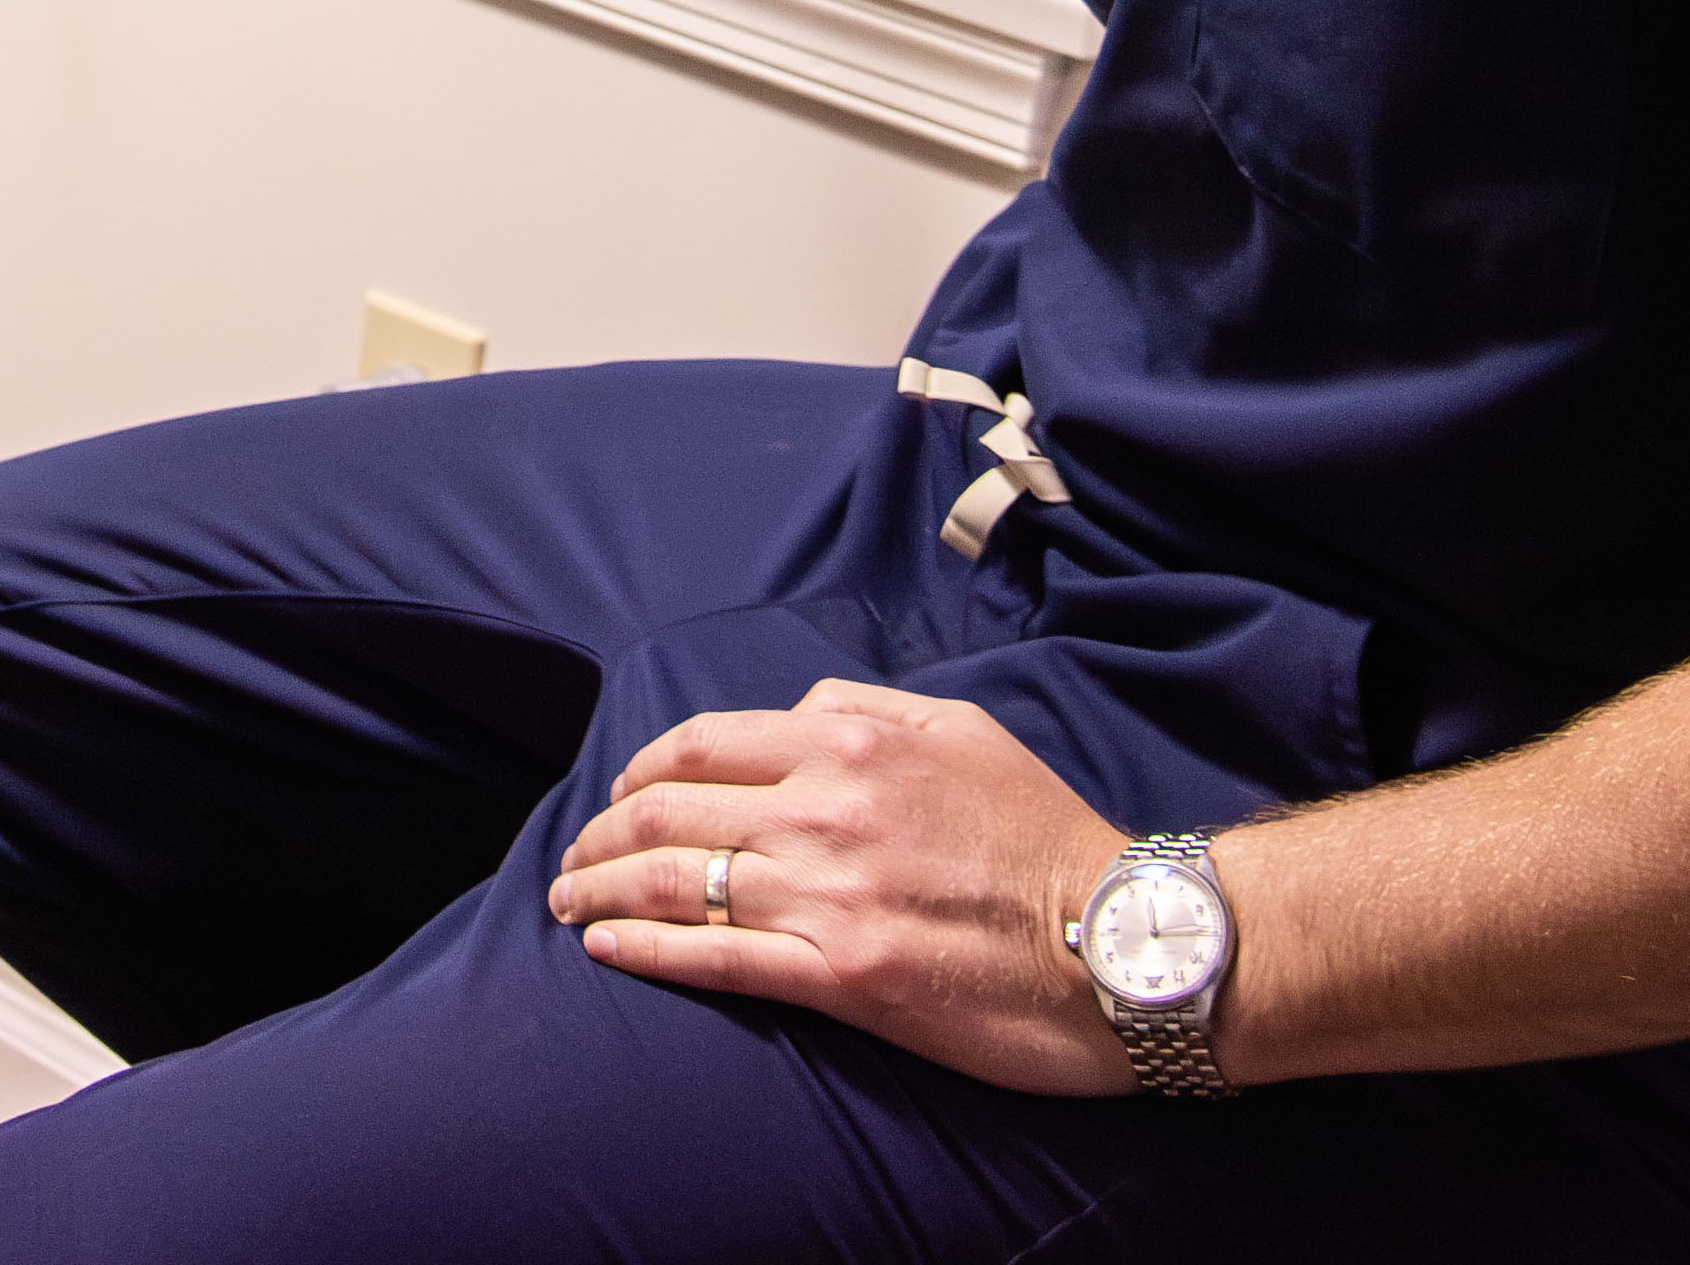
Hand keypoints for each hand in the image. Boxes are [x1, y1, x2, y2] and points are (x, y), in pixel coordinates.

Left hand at [546, 679, 1130, 1093]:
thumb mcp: (961, 732)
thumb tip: (799, 715)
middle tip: (574, 855)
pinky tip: (606, 949)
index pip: (705, 744)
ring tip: (567, 901)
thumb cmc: (1047, 836)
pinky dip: (647, 951)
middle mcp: (822, 811)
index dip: (644, 769)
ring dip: (604, 889)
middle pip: (672, 811)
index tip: (618, 794)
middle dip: (603, 832)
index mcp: (847, 745)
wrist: (1123, 945)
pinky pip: (717, 960)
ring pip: (678, 882)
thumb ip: (866, 711)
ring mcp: (828, 896)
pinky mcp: (845, 979)